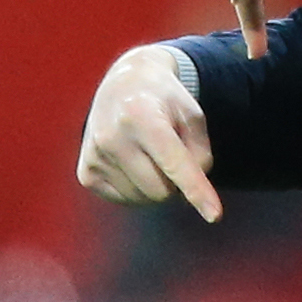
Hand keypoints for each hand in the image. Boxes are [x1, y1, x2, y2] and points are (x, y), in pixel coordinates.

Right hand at [77, 45, 222, 222]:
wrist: (122, 85)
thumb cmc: (164, 100)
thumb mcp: (192, 115)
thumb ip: (200, 154)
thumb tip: (191, 195)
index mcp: (142, 116)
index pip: (175, 164)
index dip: (196, 190)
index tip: (214, 215)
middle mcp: (112, 137)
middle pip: (161, 190)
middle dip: (174, 181)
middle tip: (170, 154)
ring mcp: (95, 157)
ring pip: (143, 198)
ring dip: (155, 184)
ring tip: (149, 153)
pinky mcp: (86, 174)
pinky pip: (124, 200)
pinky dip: (137, 188)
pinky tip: (133, 162)